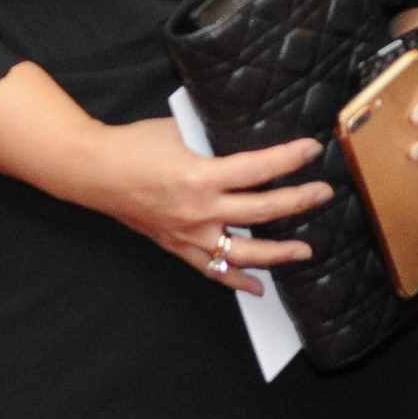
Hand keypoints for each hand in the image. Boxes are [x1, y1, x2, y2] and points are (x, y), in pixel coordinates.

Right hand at [88, 119, 332, 294]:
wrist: (93, 172)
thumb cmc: (135, 144)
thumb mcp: (179, 131)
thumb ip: (214, 140)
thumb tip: (247, 137)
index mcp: (201, 176)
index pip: (258, 169)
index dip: (289, 158)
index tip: (312, 149)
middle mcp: (199, 211)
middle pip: (260, 211)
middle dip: (297, 202)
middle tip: (324, 194)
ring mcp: (188, 234)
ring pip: (242, 252)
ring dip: (277, 253)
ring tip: (305, 250)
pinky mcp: (177, 246)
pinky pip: (212, 270)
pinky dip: (236, 280)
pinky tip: (258, 287)